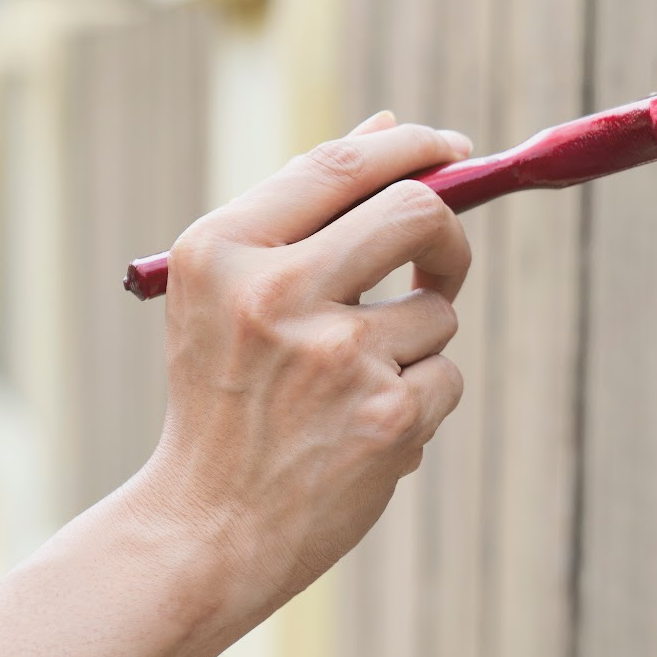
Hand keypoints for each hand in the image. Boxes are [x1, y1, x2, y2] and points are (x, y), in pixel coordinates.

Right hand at [136, 111, 473, 610]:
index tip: (451, 150)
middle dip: (448, 235)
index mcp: (223, 252)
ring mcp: (336, 357)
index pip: (340, 165)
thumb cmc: (225, 399)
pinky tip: (362, 434)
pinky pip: (445, 377)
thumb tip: (388, 127)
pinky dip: (420, 402)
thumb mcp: (229, 295)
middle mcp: (275, 295)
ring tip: (352, 391)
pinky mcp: (386, 417)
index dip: (411, 147)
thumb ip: (305, 211)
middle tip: (442, 264)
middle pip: (416, 212)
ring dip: (417, 346)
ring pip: (438, 312)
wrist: (205, 529)